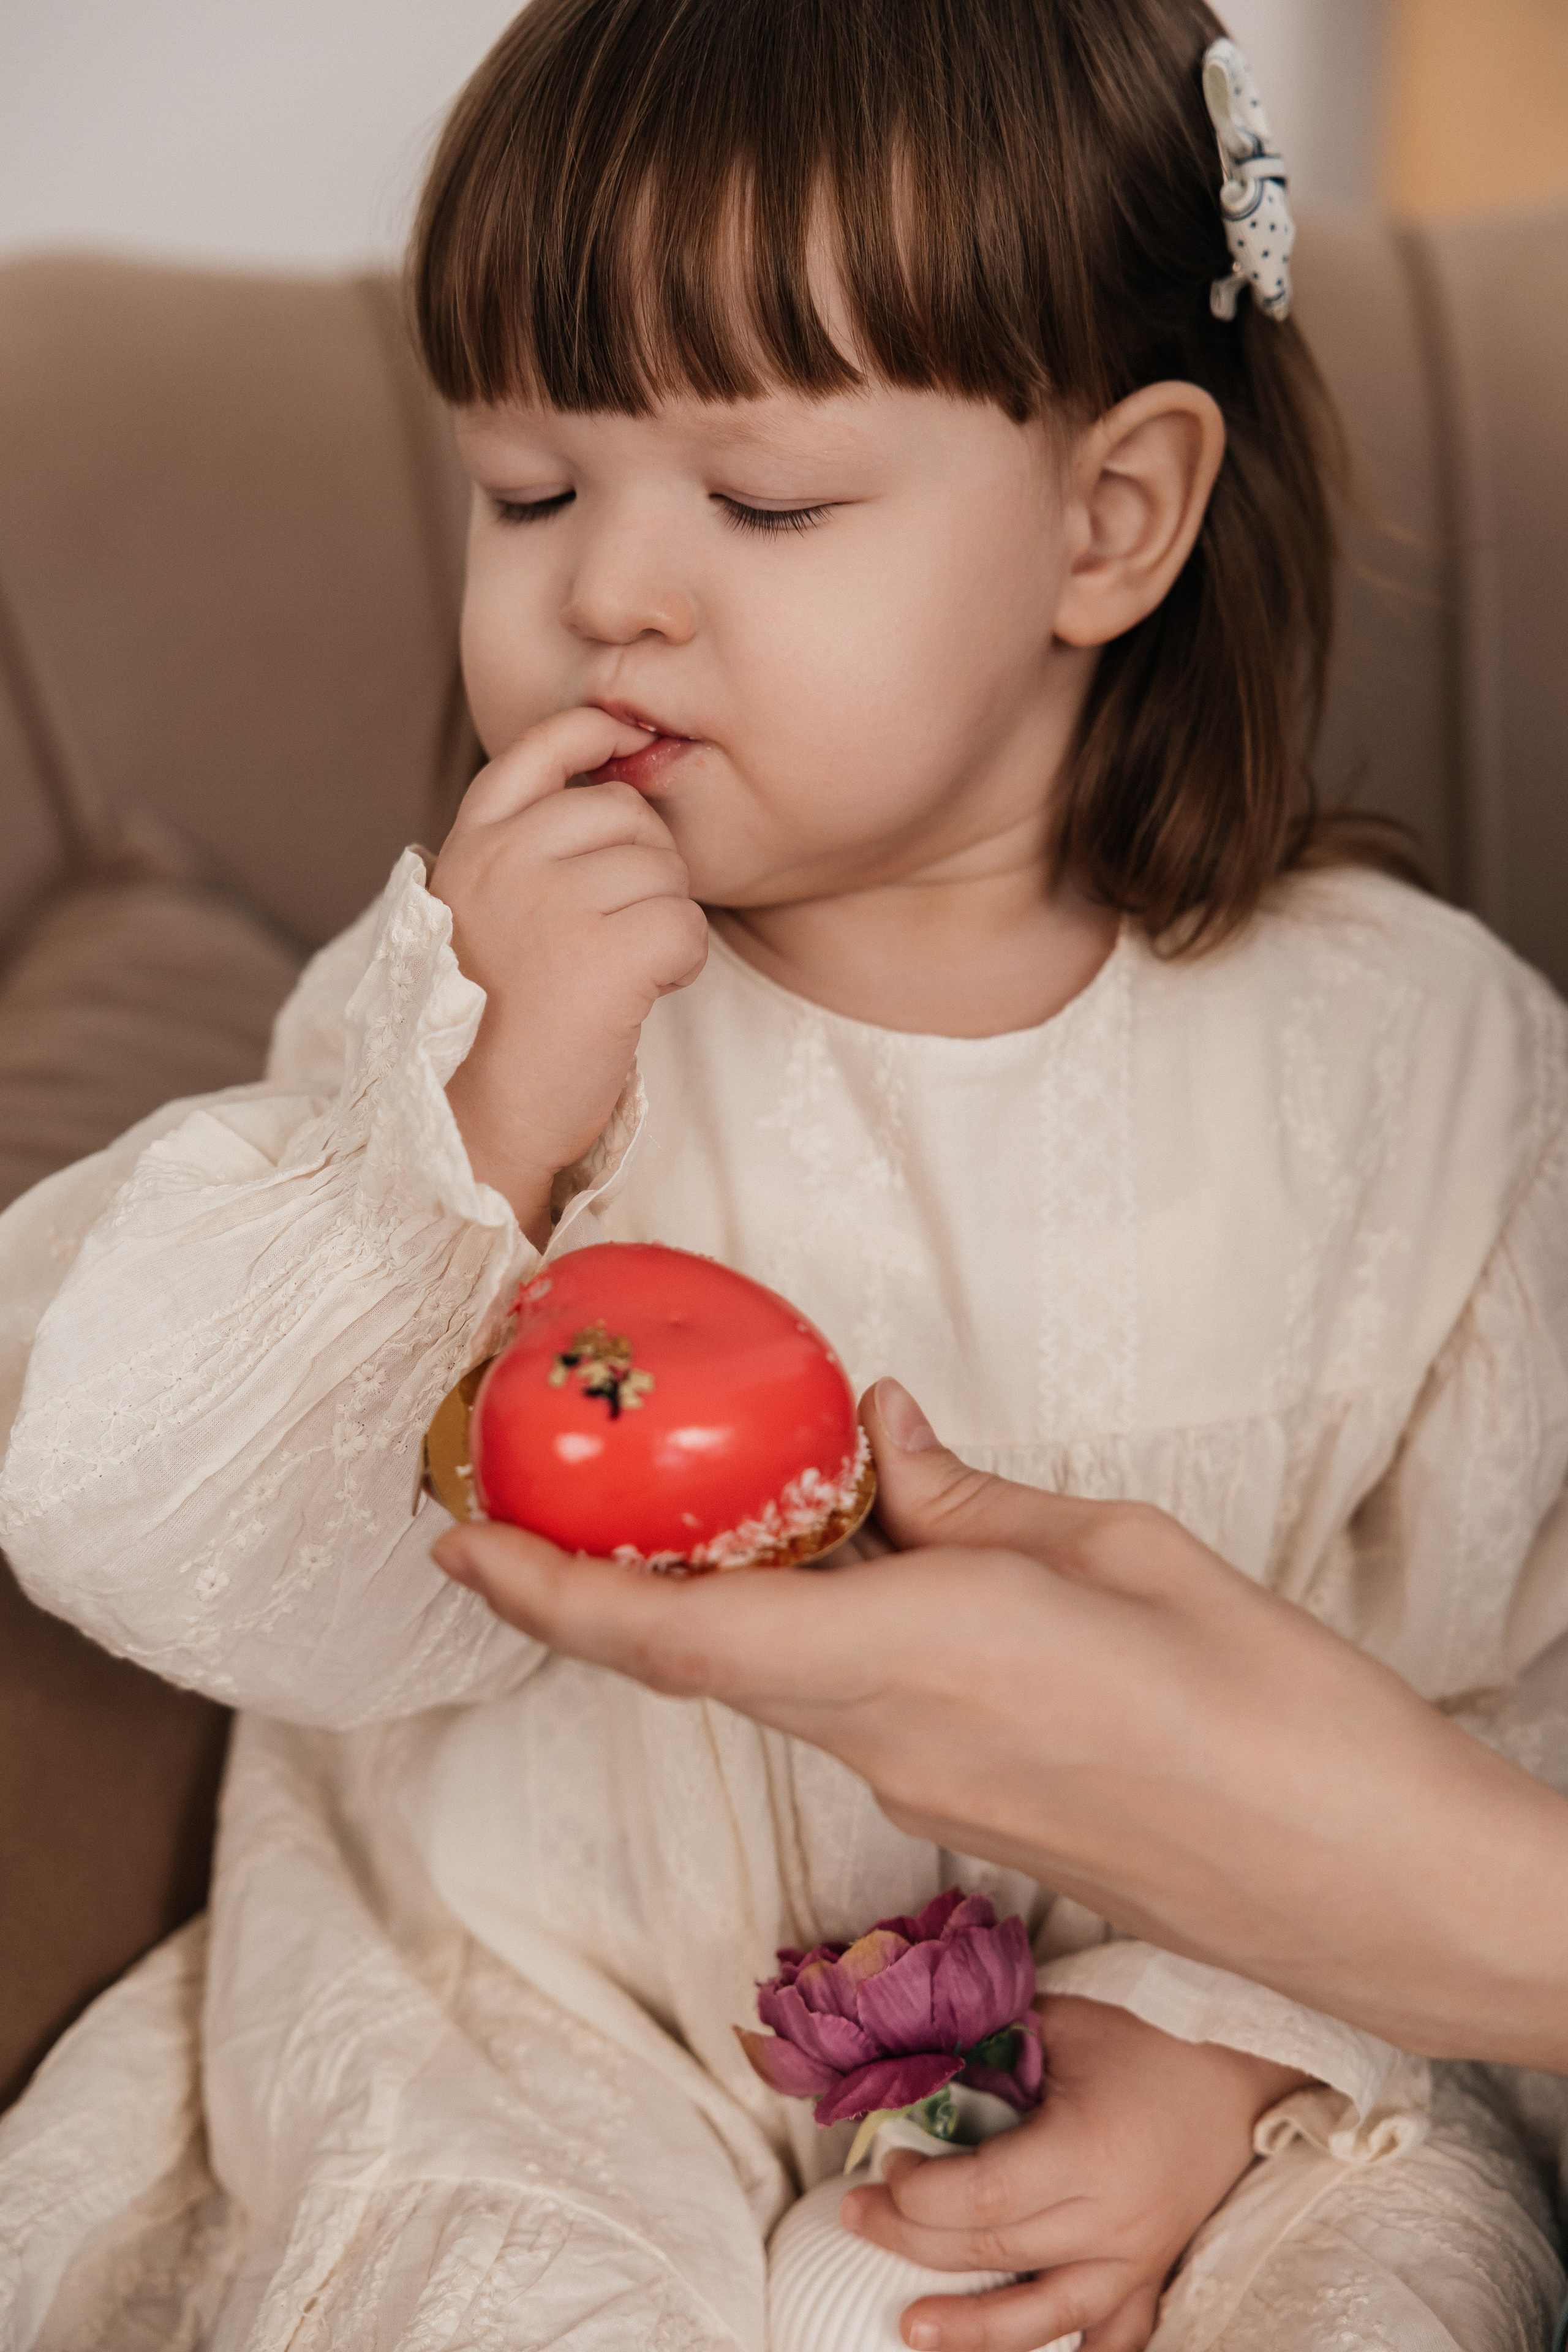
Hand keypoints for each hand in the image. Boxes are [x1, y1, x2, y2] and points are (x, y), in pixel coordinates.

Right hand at [430, 706, 708, 1242]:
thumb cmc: (491, 1026)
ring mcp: (553, 903)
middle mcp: (507, 860)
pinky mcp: (605, 954)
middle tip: (618, 931)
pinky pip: (685, 924)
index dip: (593, 732)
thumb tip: (616, 779)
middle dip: (645, 864)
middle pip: (625, 812)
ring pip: (663, 869)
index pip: (539, 747)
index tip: (627, 739)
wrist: (474, 1121)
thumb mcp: (483, 914)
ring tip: (620, 972)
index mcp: (471, 846)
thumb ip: (526, 849)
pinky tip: (644, 994)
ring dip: (664, 919)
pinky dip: (683, 962)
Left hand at [430, 1380, 1567, 2068]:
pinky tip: (864, 1567)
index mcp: (912, 1649)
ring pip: (770, 1681)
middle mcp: (884, 1735)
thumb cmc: (1256, 1693)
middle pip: (697, 1661)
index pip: (677, 1633)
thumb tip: (878, 1430)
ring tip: (715, 1509)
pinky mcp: (960, 1808)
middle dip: (596, 1593)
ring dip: (714, 1608)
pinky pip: (843, 1706)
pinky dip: (809, 1634)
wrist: (1352, 1872)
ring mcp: (918, 1788)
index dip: (548, 1593)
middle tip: (534, 1505)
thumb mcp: (1112, 1544)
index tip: (457, 1543)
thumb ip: (969, 1494)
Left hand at [841, 1996, 1306, 2351]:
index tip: (885, 2160)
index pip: (982, 2197)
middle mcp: (1112, 2219)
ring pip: (1043, 2314)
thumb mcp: (1064, 2024)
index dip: (919, 2190)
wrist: (1239, 2077)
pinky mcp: (1151, 2276)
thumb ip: (993, 2047)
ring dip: (971, 2329)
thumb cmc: (1146, 2040)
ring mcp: (1135, 2259)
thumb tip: (915, 2064)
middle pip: (994, 2252)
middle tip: (858, 2215)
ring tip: (908, 2329)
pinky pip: (1113, 2337)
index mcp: (1086, 2151)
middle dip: (912, 2238)